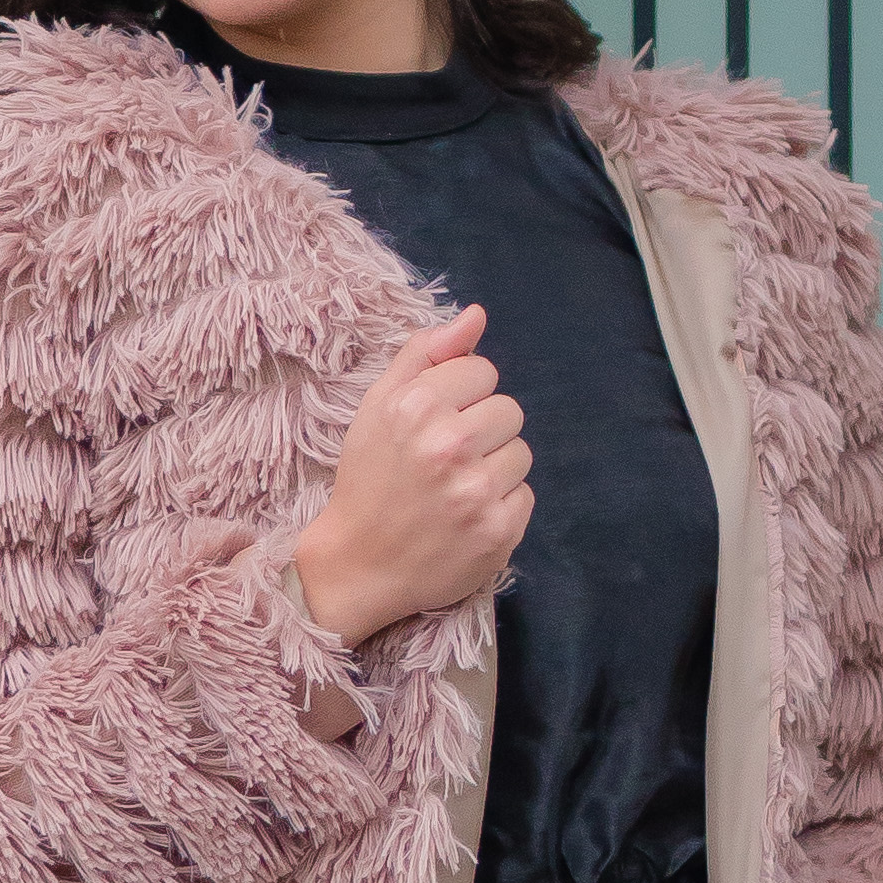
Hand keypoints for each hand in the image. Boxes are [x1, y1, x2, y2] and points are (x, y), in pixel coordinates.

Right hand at [284, 312, 531, 645]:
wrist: (357, 565)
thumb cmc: (369, 479)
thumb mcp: (379, 406)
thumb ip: (425, 354)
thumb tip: (476, 316)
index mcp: (416, 406)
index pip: (483, 370)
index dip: (460, 396)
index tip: (434, 424)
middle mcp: (449, 446)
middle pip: (509, 410)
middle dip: (482, 431)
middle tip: (443, 461)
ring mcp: (476, 492)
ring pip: (521, 453)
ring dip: (494, 468)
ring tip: (455, 489)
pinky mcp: (497, 532)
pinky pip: (525, 496)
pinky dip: (500, 506)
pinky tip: (465, 517)